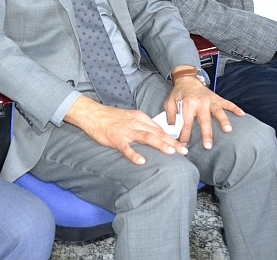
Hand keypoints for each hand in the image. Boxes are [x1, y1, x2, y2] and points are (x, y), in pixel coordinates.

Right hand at [64, 95, 186, 164]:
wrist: (92, 113)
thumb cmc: (111, 117)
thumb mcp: (130, 117)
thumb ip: (143, 125)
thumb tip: (156, 135)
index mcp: (140, 117)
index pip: (159, 128)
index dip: (172, 137)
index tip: (182, 146)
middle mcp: (135, 123)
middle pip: (157, 132)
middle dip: (172, 142)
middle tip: (184, 151)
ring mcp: (125, 130)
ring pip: (146, 137)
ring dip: (159, 144)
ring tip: (170, 152)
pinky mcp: (115, 138)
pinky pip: (126, 148)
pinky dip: (134, 154)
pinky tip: (142, 161)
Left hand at [165, 73, 243, 149]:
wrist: (187, 79)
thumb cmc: (179, 93)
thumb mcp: (169, 102)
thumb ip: (170, 115)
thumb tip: (172, 127)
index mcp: (188, 104)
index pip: (187, 122)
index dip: (186, 134)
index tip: (185, 144)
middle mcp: (200, 102)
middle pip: (204, 120)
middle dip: (206, 133)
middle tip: (208, 146)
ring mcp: (210, 100)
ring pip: (218, 111)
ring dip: (223, 120)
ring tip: (228, 130)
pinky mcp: (217, 98)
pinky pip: (227, 103)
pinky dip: (235, 108)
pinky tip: (242, 115)